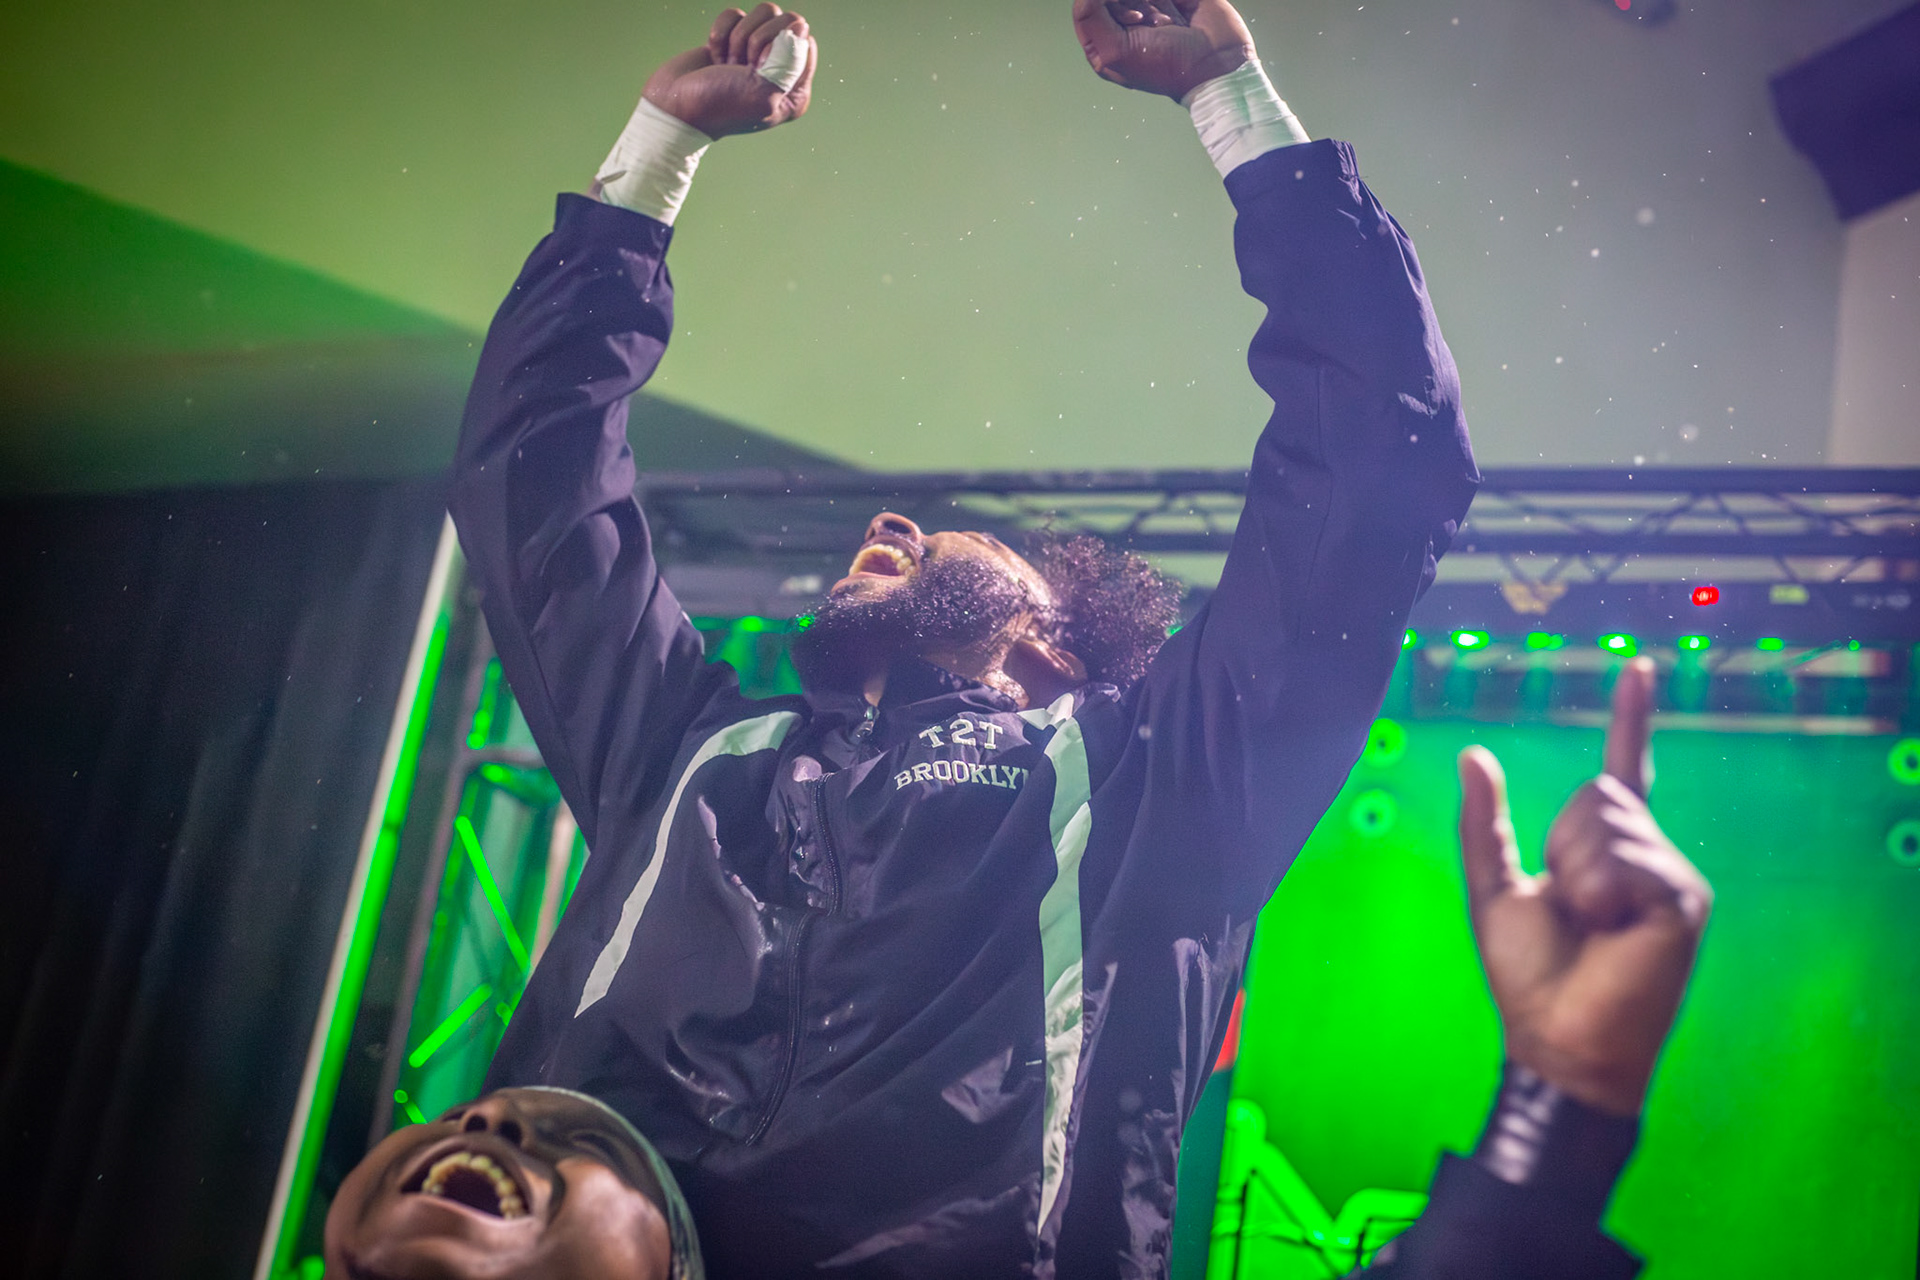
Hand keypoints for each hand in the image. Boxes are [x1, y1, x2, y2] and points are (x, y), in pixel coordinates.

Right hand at [643, 5, 815, 138]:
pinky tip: (714, 56)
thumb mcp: (761, 91)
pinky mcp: (733, 41)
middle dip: (756, 39)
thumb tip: (801, 25)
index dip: (779, 45)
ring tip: (727, 63)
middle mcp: (781, 71)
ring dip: (737, 36)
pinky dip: (720, 32)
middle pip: (784, 21)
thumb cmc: (719, 105)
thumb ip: (788, 60)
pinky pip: (735, 15)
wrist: (673, 105)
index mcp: (795, 91)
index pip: (805, 41)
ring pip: (762, 14)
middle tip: (740, 66)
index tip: (757, 67)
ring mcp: (756, 55)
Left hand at [1071, 0, 1254, 100]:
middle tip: (1146, 21)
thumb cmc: (1165, 65)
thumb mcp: (1116, 51)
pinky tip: (1174, 17)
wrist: (1217, 62)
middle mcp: (1124, 24)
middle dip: (1128, 4)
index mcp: (1105, 44)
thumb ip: (1090, 16)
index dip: (1102, 3)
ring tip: (1164, 25)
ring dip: (1150, 3)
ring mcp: (1149, 7)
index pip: (1086, 7)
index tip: (1132, 17)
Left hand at [1457, 657, 1711, 1115]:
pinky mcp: (1686, 899)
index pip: (1622, 768)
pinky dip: (1601, 892)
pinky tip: (1615, 931)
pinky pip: (1626, 858)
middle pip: (1595, 792)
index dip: (1630, 717)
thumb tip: (1474, 754)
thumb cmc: (1530, 973)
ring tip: (1593, 924)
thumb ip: (1484, 822)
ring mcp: (1671, 874)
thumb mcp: (1494, 885)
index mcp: (1604, 849)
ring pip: (1607, 820)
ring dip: (1577, 871)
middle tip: (1571, 908)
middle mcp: (1646, 853)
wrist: (1557, 1036)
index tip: (1637, 667)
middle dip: (1561, 842)